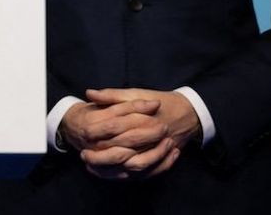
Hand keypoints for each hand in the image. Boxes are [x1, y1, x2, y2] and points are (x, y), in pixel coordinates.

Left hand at [74, 88, 201, 179]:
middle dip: (102, 157)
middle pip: (124, 154)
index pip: (117, 129)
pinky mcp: (160, 162)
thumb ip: (112, 95)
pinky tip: (108, 173)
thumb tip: (89, 93)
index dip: (99, 132)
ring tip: (92, 166)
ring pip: (133, 169)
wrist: (187, 114)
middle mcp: (153, 140)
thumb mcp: (135, 93)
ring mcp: (158, 153)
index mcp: (145, 121)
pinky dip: (125, 176)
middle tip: (84, 155)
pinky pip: (142, 175)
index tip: (83, 133)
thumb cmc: (158, 102)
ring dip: (112, 170)